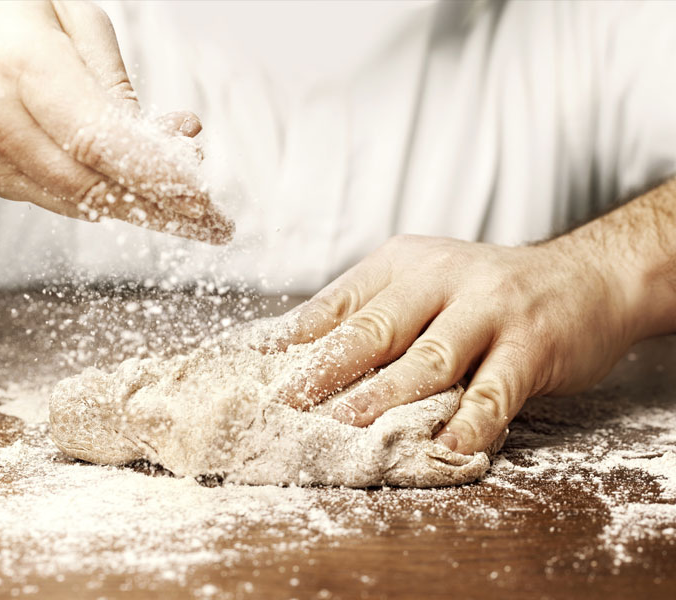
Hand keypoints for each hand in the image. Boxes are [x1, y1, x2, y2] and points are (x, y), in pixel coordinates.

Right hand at [0, 1, 232, 243]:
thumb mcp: (62, 11)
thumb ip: (112, 78)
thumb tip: (170, 135)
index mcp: (22, 66)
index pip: (105, 143)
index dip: (159, 176)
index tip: (203, 195)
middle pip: (96, 187)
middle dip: (165, 211)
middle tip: (215, 224)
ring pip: (78, 204)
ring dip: (141, 213)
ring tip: (191, 218)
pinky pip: (54, 200)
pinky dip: (103, 202)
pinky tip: (138, 198)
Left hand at [272, 234, 638, 454]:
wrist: (585, 277)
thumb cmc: (486, 292)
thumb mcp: (424, 282)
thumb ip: (371, 312)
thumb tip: (296, 356)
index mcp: (402, 263)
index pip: (337, 305)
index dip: (293, 343)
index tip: (253, 375)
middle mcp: (441, 278)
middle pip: (373, 329)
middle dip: (323, 371)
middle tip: (283, 406)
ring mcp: (488, 309)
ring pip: (427, 359)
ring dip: (383, 397)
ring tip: (345, 428)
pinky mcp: (531, 344)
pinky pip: (495, 389)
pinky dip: (470, 421)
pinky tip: (447, 447)